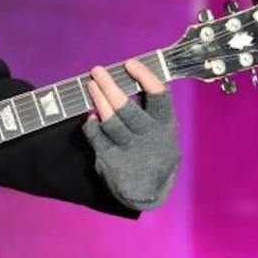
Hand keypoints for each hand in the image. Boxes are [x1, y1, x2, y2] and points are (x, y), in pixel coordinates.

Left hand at [83, 59, 179, 210]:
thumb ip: (149, 113)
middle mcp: (150, 137)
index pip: (159, 96)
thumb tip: (127, 81)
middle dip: (109, 86)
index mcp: (167, 126)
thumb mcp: (162, 134)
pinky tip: (90, 116)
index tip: (129, 64)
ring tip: (91, 86)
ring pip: (110, 121)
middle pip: (127, 108)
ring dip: (98, 100)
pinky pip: (97, 137)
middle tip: (96, 71)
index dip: (144, 77)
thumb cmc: (154, 152)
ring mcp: (130, 150)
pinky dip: (91, 124)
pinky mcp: (112, 160)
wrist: (146, 193)